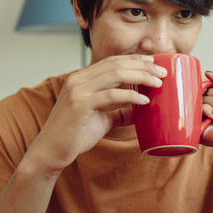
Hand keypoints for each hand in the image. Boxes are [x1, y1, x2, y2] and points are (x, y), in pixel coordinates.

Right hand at [24, 54, 166, 174]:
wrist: (50, 153)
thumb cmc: (73, 136)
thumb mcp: (101, 120)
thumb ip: (119, 112)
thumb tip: (140, 110)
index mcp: (81, 78)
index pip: (112, 61)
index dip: (134, 60)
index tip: (154, 62)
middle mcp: (78, 80)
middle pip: (117, 64)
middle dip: (142, 66)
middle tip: (162, 72)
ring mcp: (78, 91)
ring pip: (115, 74)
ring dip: (140, 76)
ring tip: (157, 82)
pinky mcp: (80, 105)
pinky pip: (111, 95)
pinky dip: (130, 96)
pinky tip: (144, 100)